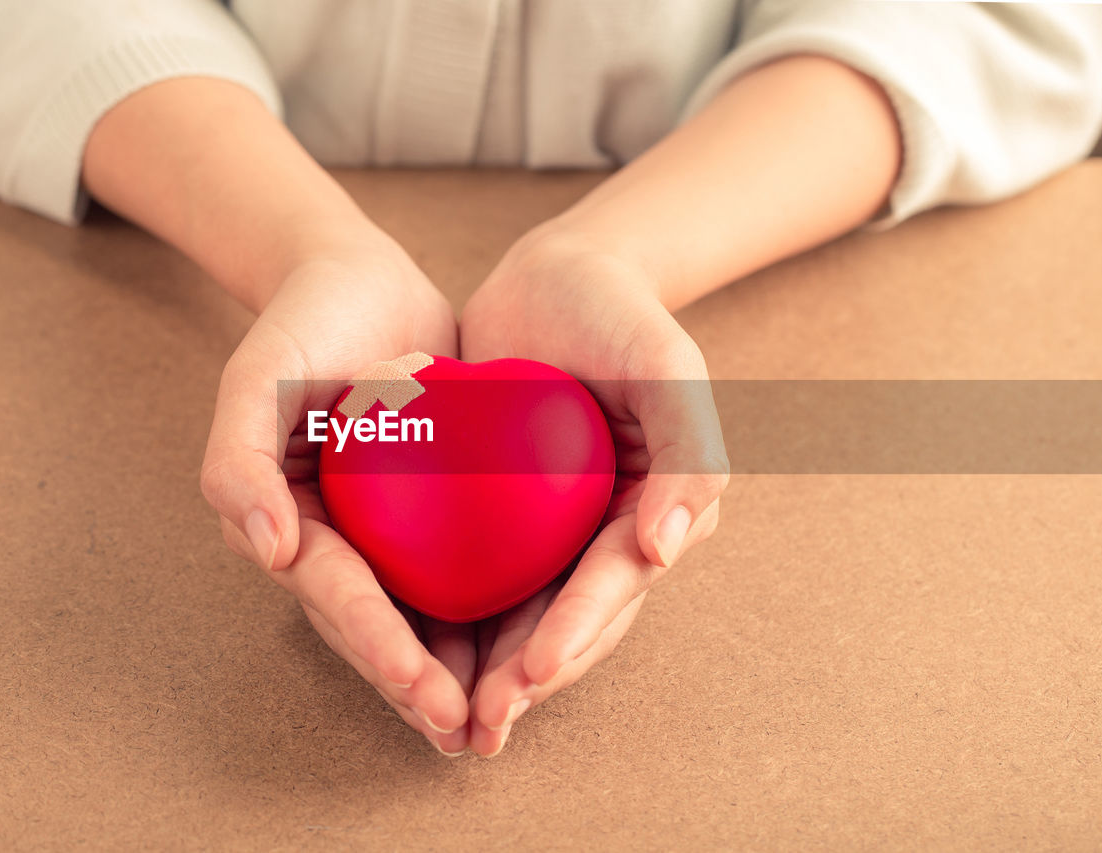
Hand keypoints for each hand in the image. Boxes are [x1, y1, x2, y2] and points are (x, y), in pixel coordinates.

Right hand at [200, 235, 476, 754]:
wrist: (360, 280)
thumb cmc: (302, 323)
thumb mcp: (256, 377)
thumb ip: (239, 460)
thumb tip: (267, 551)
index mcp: (286, 521)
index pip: (338, 596)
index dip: (379, 648)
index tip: (428, 691)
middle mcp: (332, 538)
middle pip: (378, 624)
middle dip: (420, 685)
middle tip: (472, 732)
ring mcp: (383, 529)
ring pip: (420, 613)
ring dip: (456, 669)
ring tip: (500, 718)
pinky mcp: (428, 510)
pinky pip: (456, 568)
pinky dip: (486, 611)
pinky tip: (529, 641)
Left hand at [458, 229, 729, 755]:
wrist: (558, 275)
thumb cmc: (623, 315)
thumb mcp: (668, 367)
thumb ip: (689, 452)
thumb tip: (667, 551)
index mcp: (655, 514)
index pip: (610, 588)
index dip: (572, 636)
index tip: (528, 676)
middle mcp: (607, 533)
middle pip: (566, 621)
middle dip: (526, 680)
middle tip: (475, 728)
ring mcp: (555, 530)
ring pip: (520, 614)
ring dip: (487, 671)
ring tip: (444, 720)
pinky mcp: (503, 516)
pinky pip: (479, 573)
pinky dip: (453, 615)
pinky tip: (412, 648)